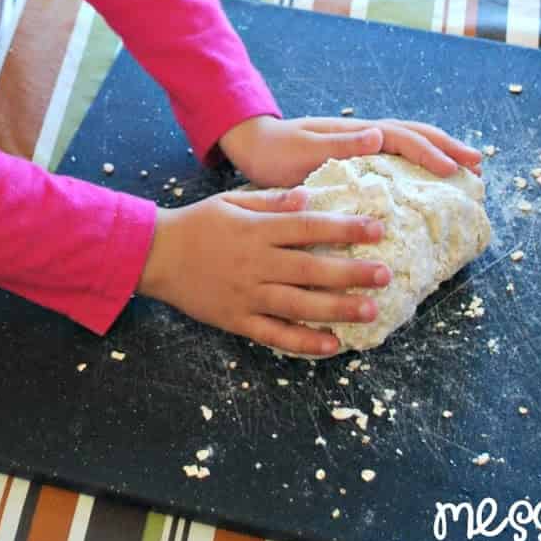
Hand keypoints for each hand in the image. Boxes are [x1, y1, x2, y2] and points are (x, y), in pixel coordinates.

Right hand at [137, 186, 391, 356]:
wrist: (155, 255)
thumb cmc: (197, 223)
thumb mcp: (232, 202)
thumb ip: (271, 202)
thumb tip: (309, 196)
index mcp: (256, 231)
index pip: (308, 228)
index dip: (344, 229)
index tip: (376, 228)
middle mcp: (256, 264)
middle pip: (311, 269)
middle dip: (352, 272)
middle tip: (385, 274)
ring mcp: (247, 295)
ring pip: (299, 305)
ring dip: (337, 309)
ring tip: (370, 311)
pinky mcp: (237, 320)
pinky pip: (275, 334)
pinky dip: (304, 342)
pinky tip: (332, 344)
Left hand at [218, 113, 482, 189]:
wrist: (251, 146)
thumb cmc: (273, 151)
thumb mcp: (301, 150)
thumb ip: (338, 144)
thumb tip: (379, 134)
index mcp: (355, 133)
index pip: (402, 138)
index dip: (430, 152)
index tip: (454, 170)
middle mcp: (362, 136)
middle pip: (414, 135)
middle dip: (447, 146)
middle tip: (479, 164)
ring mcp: (360, 145)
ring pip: (408, 144)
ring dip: (438, 153)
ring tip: (465, 170)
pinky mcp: (354, 160)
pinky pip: (395, 159)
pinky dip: (418, 164)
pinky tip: (427, 181)